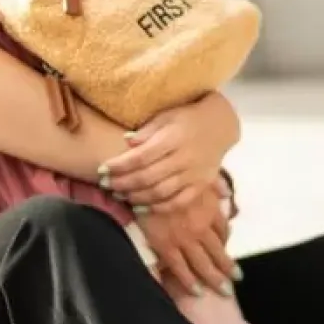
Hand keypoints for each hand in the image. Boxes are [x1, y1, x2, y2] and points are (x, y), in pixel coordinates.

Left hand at [100, 95, 236, 212]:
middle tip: (105, 185)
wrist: (220, 126)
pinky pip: (178, 202)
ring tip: (119, 195)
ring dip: (136, 197)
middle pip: (148, 176)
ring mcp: (194, 174)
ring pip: (160, 192)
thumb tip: (126, 142)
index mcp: (173, 138)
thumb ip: (147, 130)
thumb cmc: (187, 118)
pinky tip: (140, 208)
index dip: (119, 165)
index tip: (102, 169)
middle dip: (122, 183)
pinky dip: (158, 208)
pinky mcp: (201, 186)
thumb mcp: (166, 116)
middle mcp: (184, 158)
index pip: (141, 156)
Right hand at [135, 181, 238, 295]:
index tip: (228, 246)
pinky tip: (197, 291)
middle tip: (237, 278)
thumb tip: (227, 192)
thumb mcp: (196, 174)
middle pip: (218, 250)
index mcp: (208, 207)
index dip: (226, 240)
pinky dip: (189, 280)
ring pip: (203, 263)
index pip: (222, 228)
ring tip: (224, 291)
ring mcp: (184, 238)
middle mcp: (201, 225)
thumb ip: (213, 184)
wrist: (145, 180)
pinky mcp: (166, 245)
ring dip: (215, 278)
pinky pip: (180, 267)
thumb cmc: (169, 173)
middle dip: (228, 266)